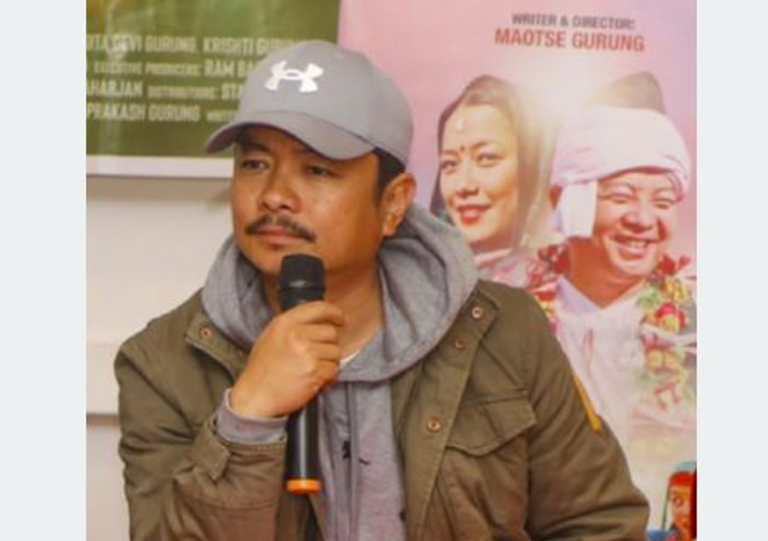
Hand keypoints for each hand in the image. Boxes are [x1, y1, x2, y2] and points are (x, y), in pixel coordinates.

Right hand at [229, 301, 343, 417]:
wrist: (255, 397)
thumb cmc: (261, 371)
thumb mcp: (270, 337)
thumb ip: (293, 327)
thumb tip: (319, 323)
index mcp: (284, 323)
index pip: (318, 308)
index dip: (334, 313)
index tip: (340, 319)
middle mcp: (296, 334)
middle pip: (331, 332)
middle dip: (329, 345)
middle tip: (318, 356)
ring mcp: (306, 352)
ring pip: (335, 352)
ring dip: (328, 363)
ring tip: (312, 370)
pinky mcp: (314, 371)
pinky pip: (333, 369)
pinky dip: (328, 377)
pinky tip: (314, 379)